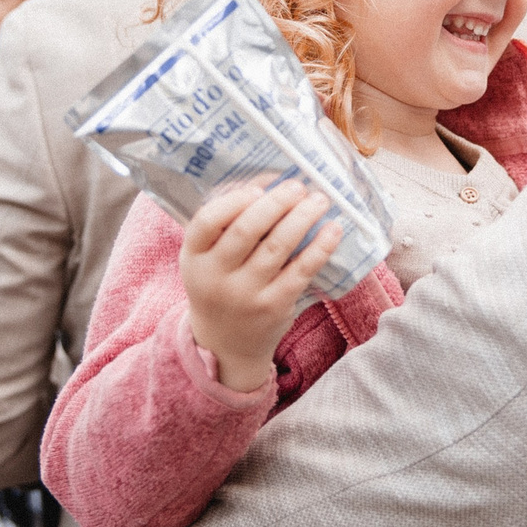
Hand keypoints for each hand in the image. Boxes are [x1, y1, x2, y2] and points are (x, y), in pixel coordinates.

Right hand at [182, 180, 342, 393]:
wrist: (225, 344)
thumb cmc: (220, 285)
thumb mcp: (206, 259)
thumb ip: (226, 227)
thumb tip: (270, 181)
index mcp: (193, 257)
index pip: (206, 222)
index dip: (233, 201)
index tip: (258, 188)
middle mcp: (215, 277)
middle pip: (245, 230)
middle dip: (276, 203)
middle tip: (298, 186)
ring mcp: (245, 294)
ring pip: (277, 247)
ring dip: (302, 218)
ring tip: (319, 200)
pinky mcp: (274, 307)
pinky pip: (301, 271)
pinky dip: (319, 247)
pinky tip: (333, 229)